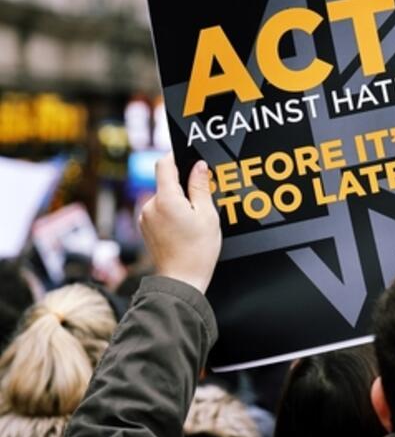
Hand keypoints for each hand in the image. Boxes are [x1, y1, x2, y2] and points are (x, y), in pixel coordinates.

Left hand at [139, 155, 220, 293]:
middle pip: (165, 182)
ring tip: (195, 217)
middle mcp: (150, 205)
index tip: (190, 157)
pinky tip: (185, 226)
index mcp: (166, 199)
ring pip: (163, 196)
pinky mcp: (145, 227)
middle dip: (183, 185)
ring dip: (178, 200)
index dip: (177, 156)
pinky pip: (159, 210)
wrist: (181, 280)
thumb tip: (199, 166)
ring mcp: (145, 217)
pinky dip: (171, 211)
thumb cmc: (198, 251)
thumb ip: (201, 186)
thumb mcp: (207, 215)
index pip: (164, 164)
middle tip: (202, 197)